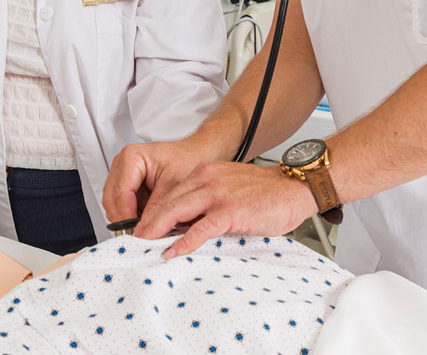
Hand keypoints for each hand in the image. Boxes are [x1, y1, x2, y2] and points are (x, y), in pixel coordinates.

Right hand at [102, 137, 218, 224]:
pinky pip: (121, 206)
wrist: (198, 154)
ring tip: (149, 227)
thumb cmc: (189, 160)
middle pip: (111, 201)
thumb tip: (145, 232)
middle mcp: (122, 163)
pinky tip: (148, 219)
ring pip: (113, 205)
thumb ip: (158, 209)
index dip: (127, 218)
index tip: (138, 235)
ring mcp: (122, 173)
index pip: (120, 195)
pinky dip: (133, 215)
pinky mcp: (126, 184)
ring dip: (129, 219)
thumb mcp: (175, 186)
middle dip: (126, 220)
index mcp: (132, 157)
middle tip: (142, 235)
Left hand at [133, 162, 316, 257]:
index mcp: (205, 174)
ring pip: (177, 211)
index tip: (141, 228)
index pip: (170, 193)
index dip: (152, 212)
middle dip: (147, 222)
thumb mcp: (228, 188)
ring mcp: (218, 194)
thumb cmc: (265, 192)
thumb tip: (184, 225)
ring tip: (143, 246)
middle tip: (132, 240)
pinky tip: (173, 251)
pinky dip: (183, 241)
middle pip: (167, 201)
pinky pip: (201, 228)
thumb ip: (207, 201)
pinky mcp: (231, 210)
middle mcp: (207, 180)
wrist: (294, 187)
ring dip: (156, 230)